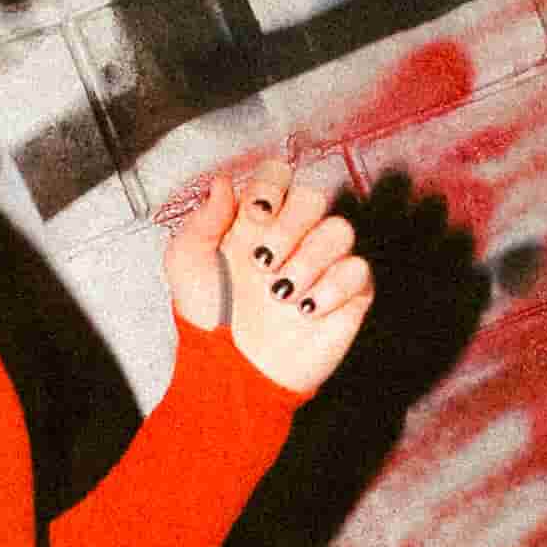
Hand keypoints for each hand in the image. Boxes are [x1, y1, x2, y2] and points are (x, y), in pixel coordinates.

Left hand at [158, 158, 375, 401]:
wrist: (232, 371)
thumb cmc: (207, 319)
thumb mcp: (187, 264)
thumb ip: (202, 219)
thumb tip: (223, 183)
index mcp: (256, 222)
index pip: (279, 176)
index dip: (272, 186)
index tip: (255, 215)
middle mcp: (293, 237)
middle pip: (314, 196)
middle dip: (289, 226)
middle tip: (262, 263)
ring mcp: (322, 265)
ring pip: (340, 230)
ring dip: (308, 260)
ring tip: (280, 294)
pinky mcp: (348, 295)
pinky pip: (359, 271)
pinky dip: (333, 287)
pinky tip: (306, 310)